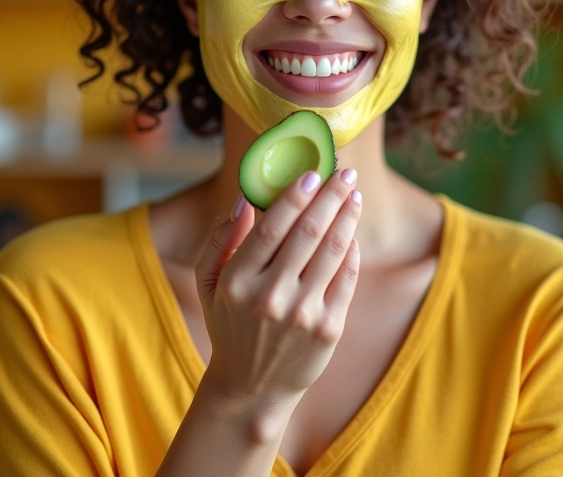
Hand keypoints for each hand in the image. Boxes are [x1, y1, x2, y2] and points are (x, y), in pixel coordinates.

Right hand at [195, 169, 361, 415]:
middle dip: (330, 196)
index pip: (271, 227)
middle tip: (344, 173)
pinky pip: (346, 278)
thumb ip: (220, 239)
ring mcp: (303, 313)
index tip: (312, 173)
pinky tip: (352, 231)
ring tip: (353, 195)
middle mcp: (271, 296)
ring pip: (333, 250)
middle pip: (308, 232)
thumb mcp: (209, 283)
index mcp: (238, 281)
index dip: (295, 196)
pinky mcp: (328, 328)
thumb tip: (243, 200)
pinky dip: (352, 250)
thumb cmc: (230, 325)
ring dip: (347, 216)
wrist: (251, 387)